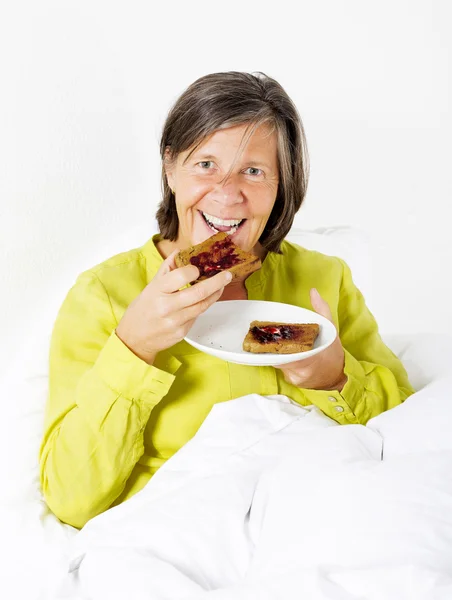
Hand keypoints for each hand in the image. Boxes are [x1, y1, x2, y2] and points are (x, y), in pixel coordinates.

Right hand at [116, 249, 231, 364]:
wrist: (135, 339)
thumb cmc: (142, 310)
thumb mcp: (150, 287)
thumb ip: (166, 269)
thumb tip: (179, 252)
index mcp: (157, 291)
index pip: (181, 275)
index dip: (193, 270)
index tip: (198, 269)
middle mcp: (167, 306)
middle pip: (199, 292)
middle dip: (217, 281)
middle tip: (227, 275)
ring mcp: (175, 321)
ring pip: (202, 305)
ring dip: (215, 294)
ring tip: (221, 286)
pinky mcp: (182, 333)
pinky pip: (197, 316)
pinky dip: (202, 307)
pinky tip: (205, 301)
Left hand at [273, 288, 346, 390]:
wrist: (336, 378)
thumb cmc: (333, 354)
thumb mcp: (331, 331)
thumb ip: (322, 310)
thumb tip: (313, 291)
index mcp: (312, 358)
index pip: (289, 354)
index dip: (278, 346)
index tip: (272, 335)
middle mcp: (302, 371)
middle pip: (279, 358)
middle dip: (272, 346)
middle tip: (265, 335)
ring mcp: (296, 378)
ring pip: (278, 364)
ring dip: (274, 353)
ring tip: (269, 341)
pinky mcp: (291, 382)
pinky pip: (281, 369)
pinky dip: (278, 361)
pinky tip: (276, 352)